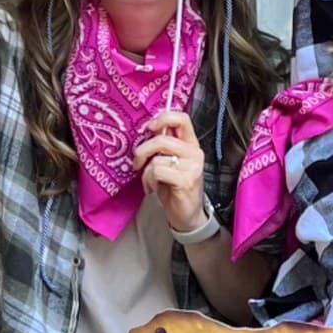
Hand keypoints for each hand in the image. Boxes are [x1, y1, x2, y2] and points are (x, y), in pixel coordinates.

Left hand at [132, 111, 208, 234]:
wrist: (186, 214)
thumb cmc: (173, 187)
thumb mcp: (168, 161)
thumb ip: (162, 145)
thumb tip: (147, 130)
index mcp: (190, 143)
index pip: (182, 118)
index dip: (163, 117)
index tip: (149, 128)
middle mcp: (194, 152)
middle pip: (162, 139)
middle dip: (143, 151)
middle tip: (137, 162)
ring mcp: (192, 166)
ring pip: (157, 159)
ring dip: (146, 172)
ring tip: (149, 181)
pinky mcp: (186, 180)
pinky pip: (158, 172)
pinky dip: (149, 181)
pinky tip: (152, 188)